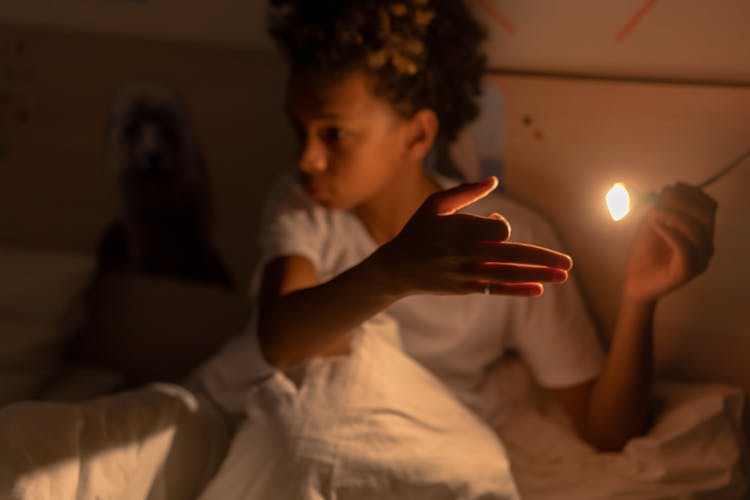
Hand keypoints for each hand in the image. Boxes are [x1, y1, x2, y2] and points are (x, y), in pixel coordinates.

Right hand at [374, 177, 572, 296]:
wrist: (397, 267)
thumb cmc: (418, 230)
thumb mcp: (435, 204)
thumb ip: (465, 192)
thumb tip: (494, 181)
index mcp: (460, 229)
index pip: (499, 230)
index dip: (503, 227)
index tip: (495, 224)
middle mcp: (465, 253)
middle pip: (512, 255)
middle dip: (543, 258)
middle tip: (569, 263)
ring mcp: (466, 273)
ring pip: (508, 275)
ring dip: (538, 275)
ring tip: (563, 276)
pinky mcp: (465, 288)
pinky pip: (496, 290)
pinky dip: (517, 290)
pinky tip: (538, 289)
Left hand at [624, 183, 716, 302]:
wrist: (634, 282)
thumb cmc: (644, 254)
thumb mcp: (652, 224)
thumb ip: (663, 207)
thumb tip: (671, 190)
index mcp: (702, 234)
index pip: (710, 207)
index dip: (693, 193)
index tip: (671, 188)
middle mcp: (705, 247)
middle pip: (707, 216)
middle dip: (683, 202)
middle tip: (660, 201)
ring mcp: (699, 261)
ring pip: (698, 231)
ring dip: (674, 216)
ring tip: (654, 214)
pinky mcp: (686, 272)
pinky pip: (684, 247)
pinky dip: (669, 232)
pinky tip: (654, 226)